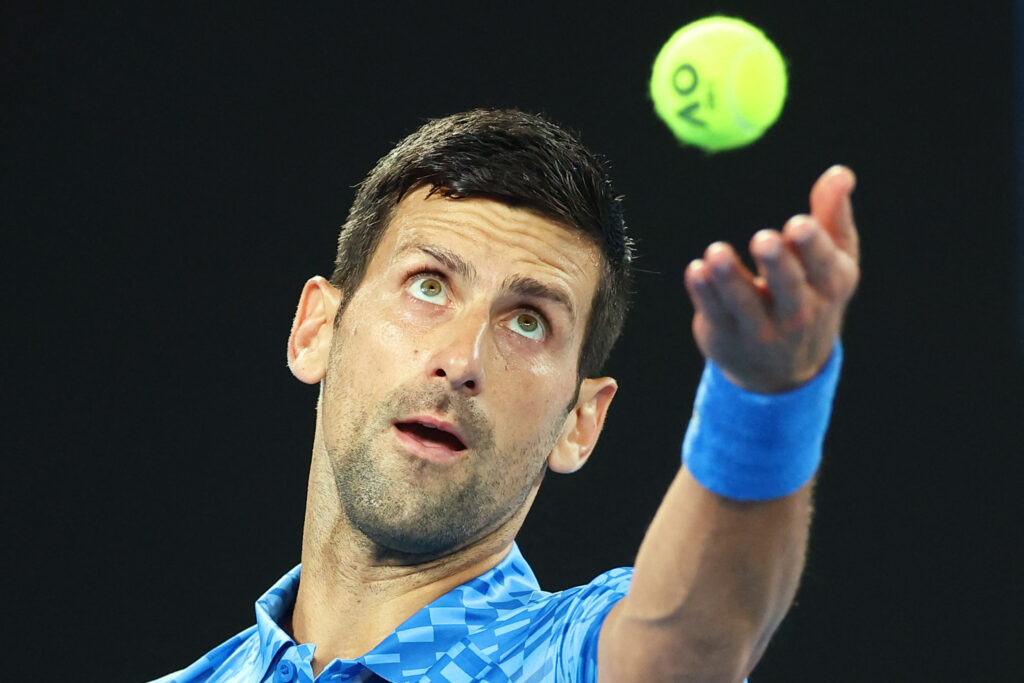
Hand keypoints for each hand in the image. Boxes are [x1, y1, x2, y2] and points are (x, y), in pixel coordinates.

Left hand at [684, 165, 859, 392]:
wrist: (785, 366)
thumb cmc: (812, 292)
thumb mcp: (832, 257)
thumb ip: (832, 214)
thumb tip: (840, 172)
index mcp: (830, 286)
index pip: (824, 266)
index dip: (812, 246)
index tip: (798, 224)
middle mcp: (799, 313)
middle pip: (788, 289)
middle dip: (777, 264)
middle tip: (764, 239)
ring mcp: (761, 329)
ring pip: (744, 304)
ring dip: (730, 278)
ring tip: (716, 253)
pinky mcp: (725, 335)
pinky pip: (714, 313)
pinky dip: (704, 293)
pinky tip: (696, 270)